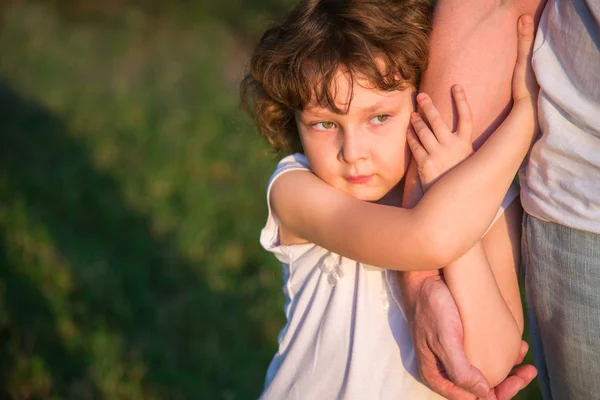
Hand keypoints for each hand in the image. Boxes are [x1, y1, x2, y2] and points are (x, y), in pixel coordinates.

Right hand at [401, 274, 536, 399]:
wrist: (423, 278)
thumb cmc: (431, 307)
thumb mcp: (444, 340)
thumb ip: (460, 371)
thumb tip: (484, 393)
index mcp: (437, 376)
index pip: (471, 399)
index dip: (498, 394)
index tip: (517, 380)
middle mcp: (444, 369)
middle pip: (480, 388)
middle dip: (508, 383)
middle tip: (529, 371)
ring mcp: (452, 355)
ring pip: (483, 371)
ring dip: (508, 369)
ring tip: (525, 358)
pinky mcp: (459, 340)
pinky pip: (482, 354)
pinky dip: (500, 353)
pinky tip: (515, 345)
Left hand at [407, 85, 473, 191]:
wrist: (451, 200)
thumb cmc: (459, 178)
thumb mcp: (468, 161)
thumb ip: (462, 145)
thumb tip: (458, 132)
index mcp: (465, 144)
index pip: (466, 117)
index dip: (461, 100)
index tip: (456, 86)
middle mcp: (451, 147)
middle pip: (438, 120)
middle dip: (428, 105)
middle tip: (421, 95)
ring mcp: (437, 155)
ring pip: (423, 131)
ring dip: (416, 121)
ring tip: (413, 114)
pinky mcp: (424, 163)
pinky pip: (415, 145)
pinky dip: (411, 137)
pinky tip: (408, 131)